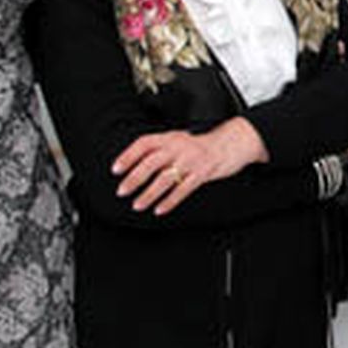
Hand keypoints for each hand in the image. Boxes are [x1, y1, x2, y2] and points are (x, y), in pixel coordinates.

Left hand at [112, 118, 267, 215]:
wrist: (231, 143)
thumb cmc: (201, 145)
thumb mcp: (179, 140)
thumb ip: (160, 149)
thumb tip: (135, 162)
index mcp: (170, 138)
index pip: (144, 144)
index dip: (128, 156)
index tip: (116, 169)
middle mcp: (179, 147)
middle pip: (151, 162)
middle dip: (134, 178)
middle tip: (122, 190)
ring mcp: (191, 161)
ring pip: (165, 179)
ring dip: (149, 194)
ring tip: (138, 204)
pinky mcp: (202, 174)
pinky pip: (183, 189)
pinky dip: (170, 201)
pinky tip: (160, 209)